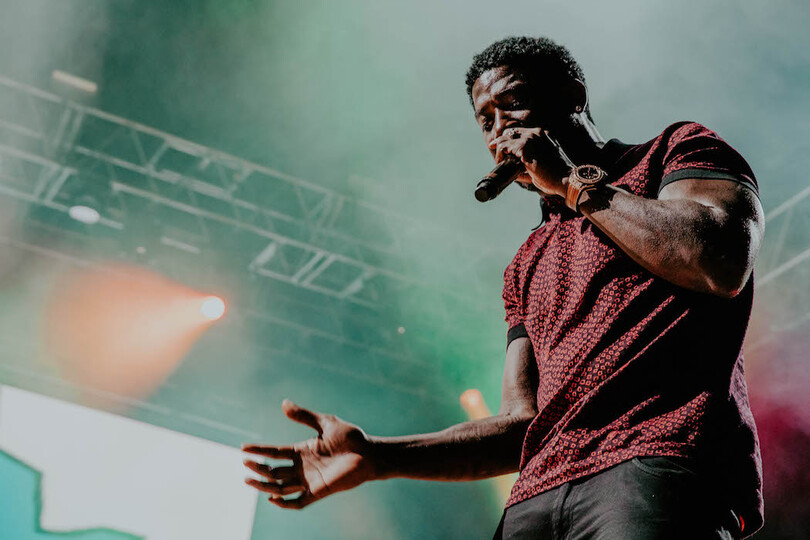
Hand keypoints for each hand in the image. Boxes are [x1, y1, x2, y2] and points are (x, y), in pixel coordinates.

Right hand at [242, 400, 374, 508]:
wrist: (370, 454)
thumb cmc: (351, 437)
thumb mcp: (325, 423)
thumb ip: (304, 416)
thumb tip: (283, 402)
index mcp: (302, 450)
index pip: (275, 452)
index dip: (259, 450)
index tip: (243, 448)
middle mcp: (302, 467)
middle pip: (273, 471)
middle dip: (258, 468)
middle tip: (245, 463)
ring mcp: (309, 480)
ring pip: (280, 487)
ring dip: (264, 485)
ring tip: (248, 480)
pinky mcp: (319, 492)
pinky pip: (298, 502)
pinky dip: (285, 503)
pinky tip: (272, 498)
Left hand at [489, 127, 572, 197]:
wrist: (564, 178)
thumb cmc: (555, 176)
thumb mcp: (542, 164)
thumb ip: (528, 164)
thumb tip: (514, 172)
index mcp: (542, 135)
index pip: (520, 132)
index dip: (509, 140)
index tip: (503, 149)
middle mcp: (536, 133)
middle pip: (510, 132)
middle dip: (501, 142)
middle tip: (497, 154)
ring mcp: (530, 138)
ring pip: (505, 137)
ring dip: (499, 149)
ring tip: (500, 161)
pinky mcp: (524, 146)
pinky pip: (504, 146)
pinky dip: (500, 154)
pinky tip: (501, 161)